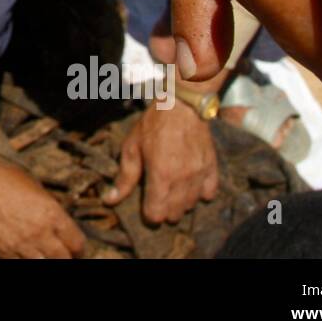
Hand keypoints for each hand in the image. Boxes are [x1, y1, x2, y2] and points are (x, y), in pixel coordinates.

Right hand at [0, 135, 84, 257]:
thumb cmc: (6, 179)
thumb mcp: (37, 190)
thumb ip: (52, 210)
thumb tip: (61, 226)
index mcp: (52, 214)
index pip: (77, 244)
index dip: (78, 248)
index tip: (75, 248)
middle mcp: (40, 232)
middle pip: (64, 259)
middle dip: (66, 257)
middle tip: (63, 254)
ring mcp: (22, 245)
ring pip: (45, 264)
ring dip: (47, 259)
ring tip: (44, 254)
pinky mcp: (4, 251)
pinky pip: (22, 264)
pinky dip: (27, 260)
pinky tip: (27, 254)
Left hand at [105, 101, 218, 222]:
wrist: (182, 105)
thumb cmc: (153, 125)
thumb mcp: (132, 147)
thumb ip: (124, 177)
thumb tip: (109, 200)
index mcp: (161, 175)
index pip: (157, 215)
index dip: (149, 214)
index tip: (146, 205)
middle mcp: (182, 180)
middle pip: (174, 214)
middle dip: (164, 210)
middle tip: (157, 196)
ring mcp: (199, 175)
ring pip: (190, 206)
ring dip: (180, 203)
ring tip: (171, 189)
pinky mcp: (212, 168)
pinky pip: (209, 194)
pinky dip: (200, 194)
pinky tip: (190, 185)